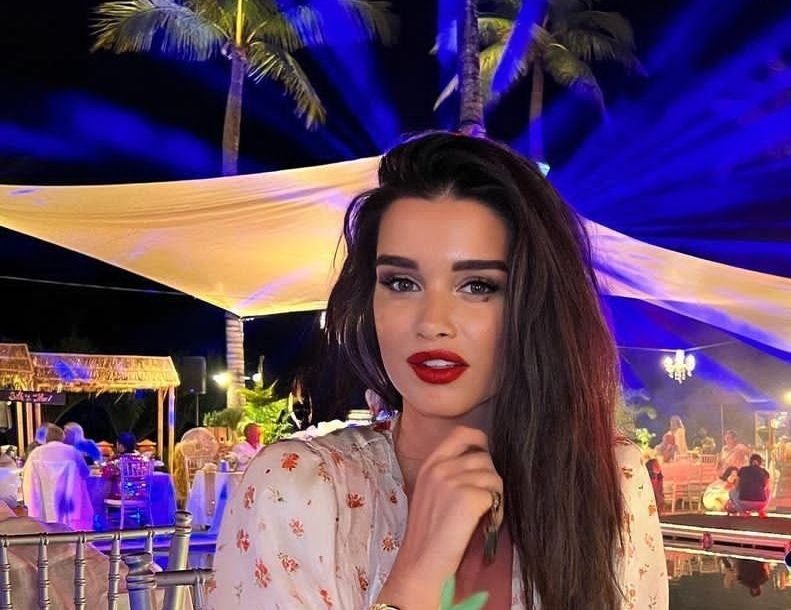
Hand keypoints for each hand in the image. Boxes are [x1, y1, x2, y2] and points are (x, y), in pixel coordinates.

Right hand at [377, 426, 502, 609]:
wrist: (421, 565)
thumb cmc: (428, 536)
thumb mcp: (431, 493)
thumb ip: (448, 473)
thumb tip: (480, 463)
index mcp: (429, 464)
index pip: (462, 434)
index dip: (479, 443)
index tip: (484, 463)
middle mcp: (440, 467)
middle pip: (484, 457)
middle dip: (490, 478)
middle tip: (484, 501)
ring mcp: (453, 480)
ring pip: (494, 477)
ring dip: (496, 497)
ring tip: (484, 517)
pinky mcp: (468, 498)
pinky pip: (497, 496)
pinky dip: (497, 513)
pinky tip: (486, 526)